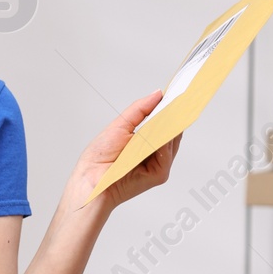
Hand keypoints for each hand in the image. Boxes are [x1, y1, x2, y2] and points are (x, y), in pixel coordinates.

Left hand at [66, 90, 182, 209]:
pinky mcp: (158, 175)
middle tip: (182, 96)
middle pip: (172, 132)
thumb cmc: (99, 157)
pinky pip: (166, 155)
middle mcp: (155, 154)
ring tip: (175, 108)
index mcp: (146, 142)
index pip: (165, 124)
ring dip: (173, 125)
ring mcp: (158, 165)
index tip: (178, 93)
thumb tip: (158, 94)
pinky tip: (163, 129)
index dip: (171, 110)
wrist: (90, 180)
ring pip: (172, 142)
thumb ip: (140, 109)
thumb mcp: (121, 125)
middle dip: (176, 115)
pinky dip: (165, 141)